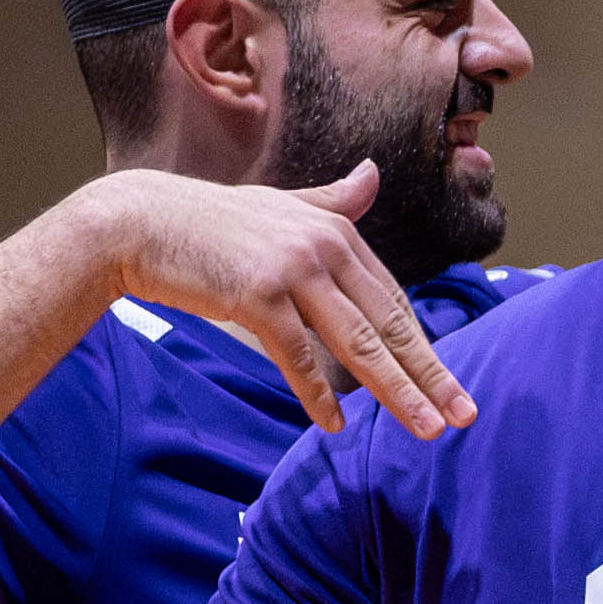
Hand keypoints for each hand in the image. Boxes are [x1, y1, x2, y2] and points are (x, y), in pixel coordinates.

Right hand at [81, 168, 464, 438]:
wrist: (139, 221)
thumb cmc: (209, 222)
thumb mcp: (280, 205)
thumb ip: (331, 202)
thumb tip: (373, 175)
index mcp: (336, 231)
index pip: (392, 301)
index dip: (424, 347)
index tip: (449, 386)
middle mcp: (323, 246)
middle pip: (389, 325)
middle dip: (431, 375)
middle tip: (464, 415)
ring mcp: (291, 269)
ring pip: (358, 343)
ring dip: (396, 391)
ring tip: (425, 428)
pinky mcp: (256, 294)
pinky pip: (297, 355)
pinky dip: (318, 393)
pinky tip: (335, 425)